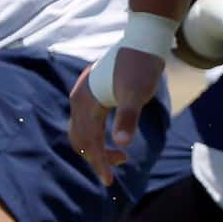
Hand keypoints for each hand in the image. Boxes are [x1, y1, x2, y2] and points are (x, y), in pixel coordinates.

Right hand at [70, 47, 165, 182]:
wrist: (144, 39)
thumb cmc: (142, 66)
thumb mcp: (138, 94)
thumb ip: (128, 118)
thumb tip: (121, 144)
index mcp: (86, 102)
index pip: (88, 141)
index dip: (98, 163)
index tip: (109, 182)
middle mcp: (79, 98)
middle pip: (80, 138)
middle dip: (96, 157)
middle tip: (116, 170)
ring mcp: (83, 94)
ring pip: (82, 130)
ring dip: (96, 147)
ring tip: (120, 157)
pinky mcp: (91, 91)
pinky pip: (87, 120)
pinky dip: (96, 135)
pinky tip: (114, 138)